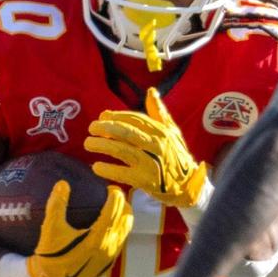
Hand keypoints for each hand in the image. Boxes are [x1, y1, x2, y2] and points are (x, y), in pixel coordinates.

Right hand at [26, 180, 132, 276]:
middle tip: (112, 195)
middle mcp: (108, 247)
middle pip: (125, 219)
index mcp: (96, 238)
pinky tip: (108, 224)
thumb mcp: (50, 229)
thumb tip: (62, 184)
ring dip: (122, 216)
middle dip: (122, 204)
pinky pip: (120, 241)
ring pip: (125, 230)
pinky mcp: (109, 263)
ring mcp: (110, 256)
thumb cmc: (51, 255)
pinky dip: (119, 229)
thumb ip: (56, 205)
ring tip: (113, 207)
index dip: (115, 196)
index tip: (111, 187)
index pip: (113, 211)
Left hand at [85, 87, 208, 207]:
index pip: (135, 119)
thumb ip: (159, 112)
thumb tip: (151, 91)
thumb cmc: (177, 156)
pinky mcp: (145, 181)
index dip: (116, 116)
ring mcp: (151, 164)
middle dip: (106, 128)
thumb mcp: (172, 132)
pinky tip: (96, 166)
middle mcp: (157, 146)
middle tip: (92, 127)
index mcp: (162, 132)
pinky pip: (122, 173)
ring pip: (122, 150)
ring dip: (102, 145)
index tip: (103, 116)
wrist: (188, 185)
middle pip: (127, 132)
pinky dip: (107, 169)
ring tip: (88, 143)